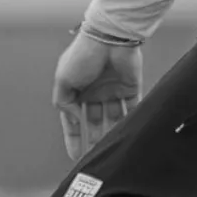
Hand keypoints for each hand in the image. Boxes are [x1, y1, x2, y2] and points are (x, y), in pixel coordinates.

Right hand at [53, 30, 142, 160]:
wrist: (110, 37)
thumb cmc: (84, 55)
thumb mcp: (64, 79)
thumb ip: (64, 102)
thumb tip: (72, 118)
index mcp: (76, 89)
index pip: (73, 119)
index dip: (74, 138)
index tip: (76, 157)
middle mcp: (95, 91)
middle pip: (95, 122)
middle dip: (95, 140)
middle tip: (97, 159)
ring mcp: (113, 90)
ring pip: (114, 118)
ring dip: (113, 134)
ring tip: (113, 150)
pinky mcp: (131, 87)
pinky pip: (132, 109)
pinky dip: (131, 121)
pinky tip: (129, 136)